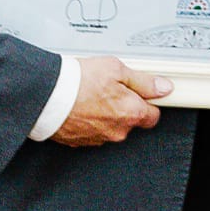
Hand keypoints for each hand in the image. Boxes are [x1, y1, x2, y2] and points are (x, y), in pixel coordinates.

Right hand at [49, 56, 171, 147]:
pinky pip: (92, 131)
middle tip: (110, 88)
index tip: (140, 92)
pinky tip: (80, 105)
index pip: (153, 115)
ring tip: (91, 94)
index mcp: (131, 113)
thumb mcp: (116, 69)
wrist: (47, 96)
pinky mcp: (80, 142)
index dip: (147, 101)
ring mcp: (99, 138)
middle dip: (124, 106)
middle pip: (131, 121)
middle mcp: (118, 131)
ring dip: (105, 114)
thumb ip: (143, 81)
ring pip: (111, 127)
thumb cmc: (78, 81)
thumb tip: (163, 88)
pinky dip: (89, 120)